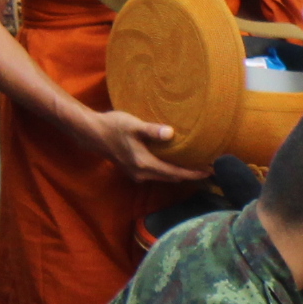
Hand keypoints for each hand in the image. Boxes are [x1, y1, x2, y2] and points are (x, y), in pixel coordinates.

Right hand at [81, 103, 211, 185]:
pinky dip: (168, 170)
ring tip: (195, 164)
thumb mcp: (133, 125)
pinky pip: (156, 173)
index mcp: (145, 164)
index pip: (175, 173)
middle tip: (208, 167)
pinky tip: (175, 161)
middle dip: (190, 174)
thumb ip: (152, 130)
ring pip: (164, 176)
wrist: (91, 133)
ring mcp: (136, 174)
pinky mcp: (132, 170)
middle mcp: (142, 174)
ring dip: (179, 173)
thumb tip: (171, 133)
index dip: (194, 173)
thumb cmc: (112, 126)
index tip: (211, 171)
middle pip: (172, 178)